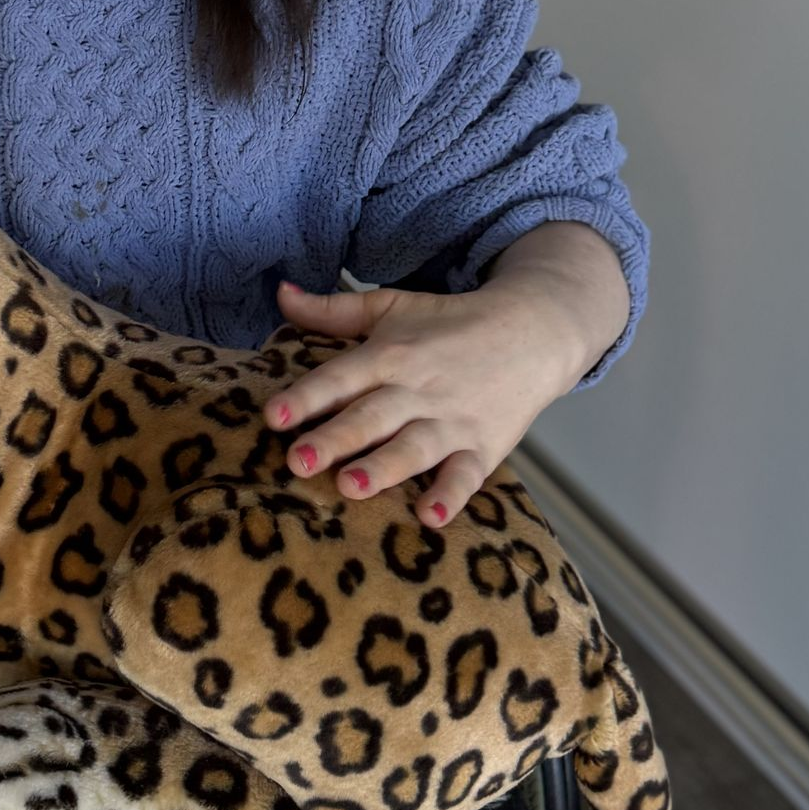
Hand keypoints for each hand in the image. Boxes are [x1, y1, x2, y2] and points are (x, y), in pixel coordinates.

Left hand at [262, 279, 581, 526]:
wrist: (534, 330)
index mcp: (390, 354)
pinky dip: (450, 495)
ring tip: (350, 487)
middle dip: (335, 440)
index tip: (273, 416)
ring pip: (413, 448)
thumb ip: (332, 309)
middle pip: (371, 417)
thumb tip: (280, 293)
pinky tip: (429, 516)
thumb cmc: (450, 323)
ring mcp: (453, 420)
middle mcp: (418, 388)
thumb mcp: (391, 307)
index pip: (342, 376)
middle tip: (297, 463)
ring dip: (383, 468)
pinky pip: (466, 475)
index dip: (307, 396)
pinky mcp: (484, 447)